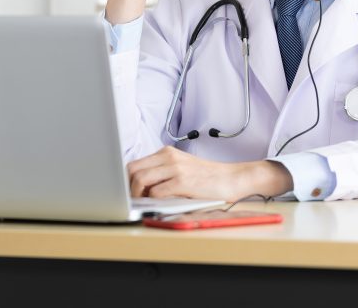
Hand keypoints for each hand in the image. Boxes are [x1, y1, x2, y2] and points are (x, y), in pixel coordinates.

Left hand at [127, 147, 292, 201]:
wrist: (232, 178)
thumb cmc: (207, 177)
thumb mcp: (182, 166)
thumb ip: (162, 171)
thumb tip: (139, 186)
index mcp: (166, 153)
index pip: (135, 163)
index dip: (126, 178)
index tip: (125, 190)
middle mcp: (168, 157)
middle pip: (133, 169)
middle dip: (127, 186)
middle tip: (131, 198)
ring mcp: (175, 168)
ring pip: (140, 179)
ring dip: (137, 194)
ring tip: (142, 202)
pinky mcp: (182, 182)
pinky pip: (156, 192)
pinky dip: (151, 200)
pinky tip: (156, 204)